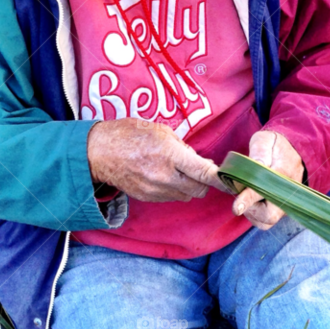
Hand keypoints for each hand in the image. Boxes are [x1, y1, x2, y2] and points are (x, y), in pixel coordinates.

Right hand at [86, 118, 226, 201]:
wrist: (98, 152)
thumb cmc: (128, 134)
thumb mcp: (159, 130)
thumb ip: (182, 147)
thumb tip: (198, 160)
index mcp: (170, 155)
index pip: (203, 172)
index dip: (221, 179)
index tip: (231, 181)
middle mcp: (164, 177)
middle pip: (199, 189)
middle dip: (204, 182)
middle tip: (198, 169)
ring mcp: (155, 190)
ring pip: (186, 196)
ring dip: (189, 186)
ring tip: (176, 170)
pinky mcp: (147, 198)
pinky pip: (170, 197)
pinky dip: (173, 189)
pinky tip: (163, 176)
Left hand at [233, 130, 303, 228]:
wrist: (291, 152)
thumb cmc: (274, 146)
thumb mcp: (266, 140)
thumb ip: (260, 150)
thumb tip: (257, 163)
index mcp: (283, 173)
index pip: (264, 190)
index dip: (248, 199)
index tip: (236, 207)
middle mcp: (287, 193)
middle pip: (269, 215)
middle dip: (250, 209)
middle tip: (241, 194)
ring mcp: (286, 203)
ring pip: (266, 221)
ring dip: (251, 213)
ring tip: (246, 196)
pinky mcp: (281, 210)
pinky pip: (266, 221)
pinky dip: (254, 215)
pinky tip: (250, 201)